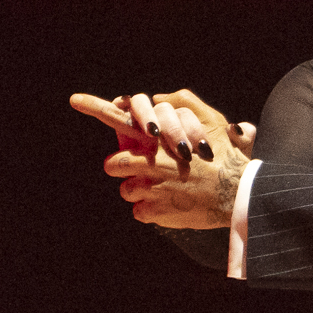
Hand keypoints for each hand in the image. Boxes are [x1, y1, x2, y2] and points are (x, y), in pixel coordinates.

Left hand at [70, 88, 247, 228]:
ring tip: (165, 191)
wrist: (237, 193)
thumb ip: (184, 105)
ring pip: (126, 191)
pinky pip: (139, 213)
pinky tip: (171, 206)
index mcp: (158, 139)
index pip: (120, 119)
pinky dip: (152, 212)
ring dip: (141, 192)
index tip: (75, 99)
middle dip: (123, 169)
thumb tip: (163, 99)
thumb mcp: (210, 122)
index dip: (94, 106)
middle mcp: (148, 161)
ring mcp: (149, 187)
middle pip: (113, 164)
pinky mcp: (153, 211)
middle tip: (141, 172)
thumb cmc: (223, 157)